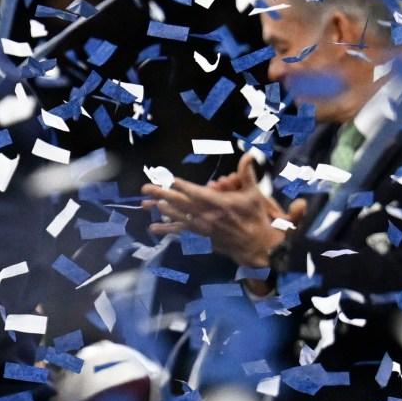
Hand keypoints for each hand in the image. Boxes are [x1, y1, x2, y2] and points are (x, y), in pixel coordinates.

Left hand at [142, 154, 306, 270]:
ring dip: (160, 211)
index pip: (195, 192)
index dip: (181, 186)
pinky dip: (167, 230)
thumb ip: (248, 174)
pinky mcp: (202, 237)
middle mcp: (207, 215)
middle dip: (162, 195)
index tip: (168, 179)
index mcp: (219, 203)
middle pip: (181, 203)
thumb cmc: (255, 217)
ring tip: (144, 205)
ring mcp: (203, 228)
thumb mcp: (254, 194)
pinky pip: (182, 233)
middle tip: (146, 189)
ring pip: (177, 218)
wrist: (256, 245)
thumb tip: (249, 155)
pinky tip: (154, 228)